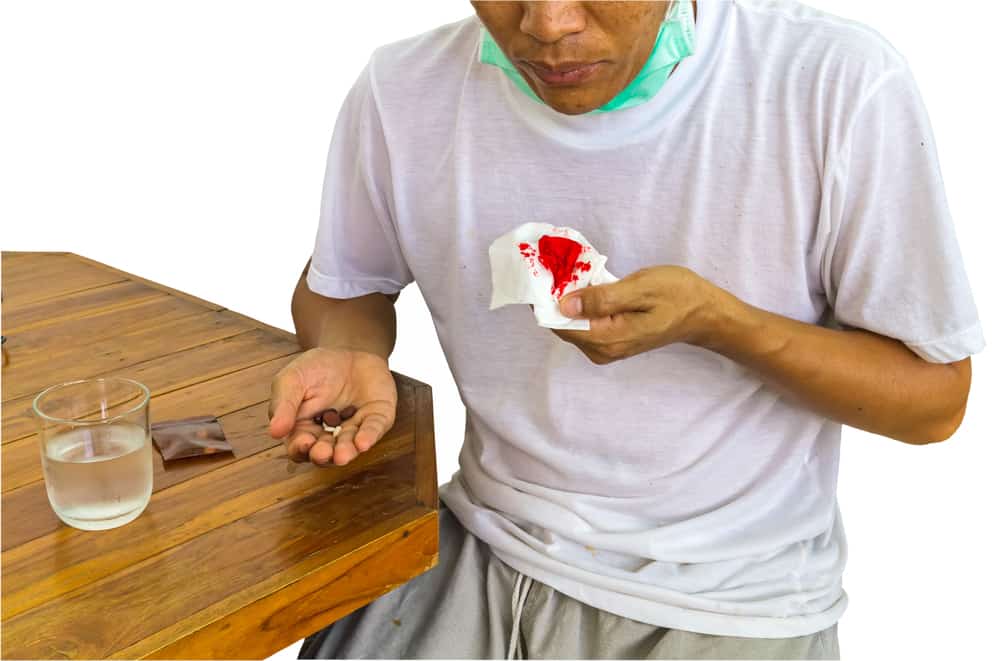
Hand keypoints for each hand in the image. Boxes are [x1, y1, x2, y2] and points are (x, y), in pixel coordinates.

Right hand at [268, 348, 396, 465]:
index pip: (300, 447)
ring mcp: (355, 428)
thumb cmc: (315, 368)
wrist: (347, 349)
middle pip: (326, 453)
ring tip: (342, 455)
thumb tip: (274, 432)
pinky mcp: (377, 417)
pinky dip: (369, 436)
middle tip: (322, 453)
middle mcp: (330, 435)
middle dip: (323, 455)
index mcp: (304, 429)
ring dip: (345, 452)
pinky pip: (374, 429)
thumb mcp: (292, 380)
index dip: (300, 448)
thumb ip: (283, 404)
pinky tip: (363, 442)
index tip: (303, 442)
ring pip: (350, 446)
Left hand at [553, 266, 721, 363]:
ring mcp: (606, 349)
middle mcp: (602, 350)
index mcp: (608, 339)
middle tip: (555, 265)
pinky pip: (584, 323)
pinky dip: (579, 305)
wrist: (703, 313)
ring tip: (569, 271)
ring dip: (566, 299)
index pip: (559, 323)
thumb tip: (564, 304)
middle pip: (562, 324)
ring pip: (571, 323)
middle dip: (555, 297)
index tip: (543, 272)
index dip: (546, 298)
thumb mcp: (641, 288)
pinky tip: (584, 285)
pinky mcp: (610, 342)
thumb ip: (602, 298)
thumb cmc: (678, 295)